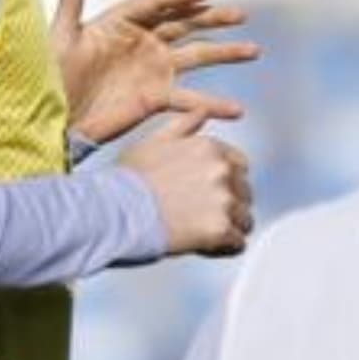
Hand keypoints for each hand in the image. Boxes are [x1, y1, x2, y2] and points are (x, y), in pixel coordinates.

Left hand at [50, 0, 260, 144]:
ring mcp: (152, 70)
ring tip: (253, 51)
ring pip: (197, 56)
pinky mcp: (156, 99)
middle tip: (241, 15)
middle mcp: (142, 42)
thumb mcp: (60, 35)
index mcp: (120, 22)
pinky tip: (237, 110)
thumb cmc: (49, 77)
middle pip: (185, 24)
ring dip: (225, 53)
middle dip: (214, 19)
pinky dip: (214, 104)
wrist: (53, 121)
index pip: (158, 1)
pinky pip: (190, 98)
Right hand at [118, 107, 252, 256]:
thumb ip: (184, 124)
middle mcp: (222, 170)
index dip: (224, 183)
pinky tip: (204, 247)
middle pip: (244, 193)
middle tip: (199, 217)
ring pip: (244, 219)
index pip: (239, 166)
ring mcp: (223, 200)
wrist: (114, 212)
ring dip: (228, 227)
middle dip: (228, 205)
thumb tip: (202, 111)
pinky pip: (238, 243)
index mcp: (209, 148)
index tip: (206, 194)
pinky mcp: (220, 229)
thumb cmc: (127, 181)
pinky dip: (224, 248)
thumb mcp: (153, 141)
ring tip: (201, 233)